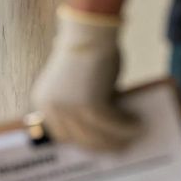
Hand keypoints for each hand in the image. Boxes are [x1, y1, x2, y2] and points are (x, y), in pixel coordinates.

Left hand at [29, 6, 141, 151]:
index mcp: (43, 103)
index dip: (84, 143)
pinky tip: (138, 123)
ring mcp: (69, 108)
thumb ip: (83, 105)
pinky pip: (112, 124)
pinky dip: (126, 126)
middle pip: (80, 140)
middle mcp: (52, 109)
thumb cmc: (86, 54)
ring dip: (118, 138)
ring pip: (97, 136)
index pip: (62, 136)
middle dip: (103, 146)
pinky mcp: (89, 104)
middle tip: (123, 147)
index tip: (100, 148)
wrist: (89, 32)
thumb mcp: (77, 86)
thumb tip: (104, 127)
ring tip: (135, 134)